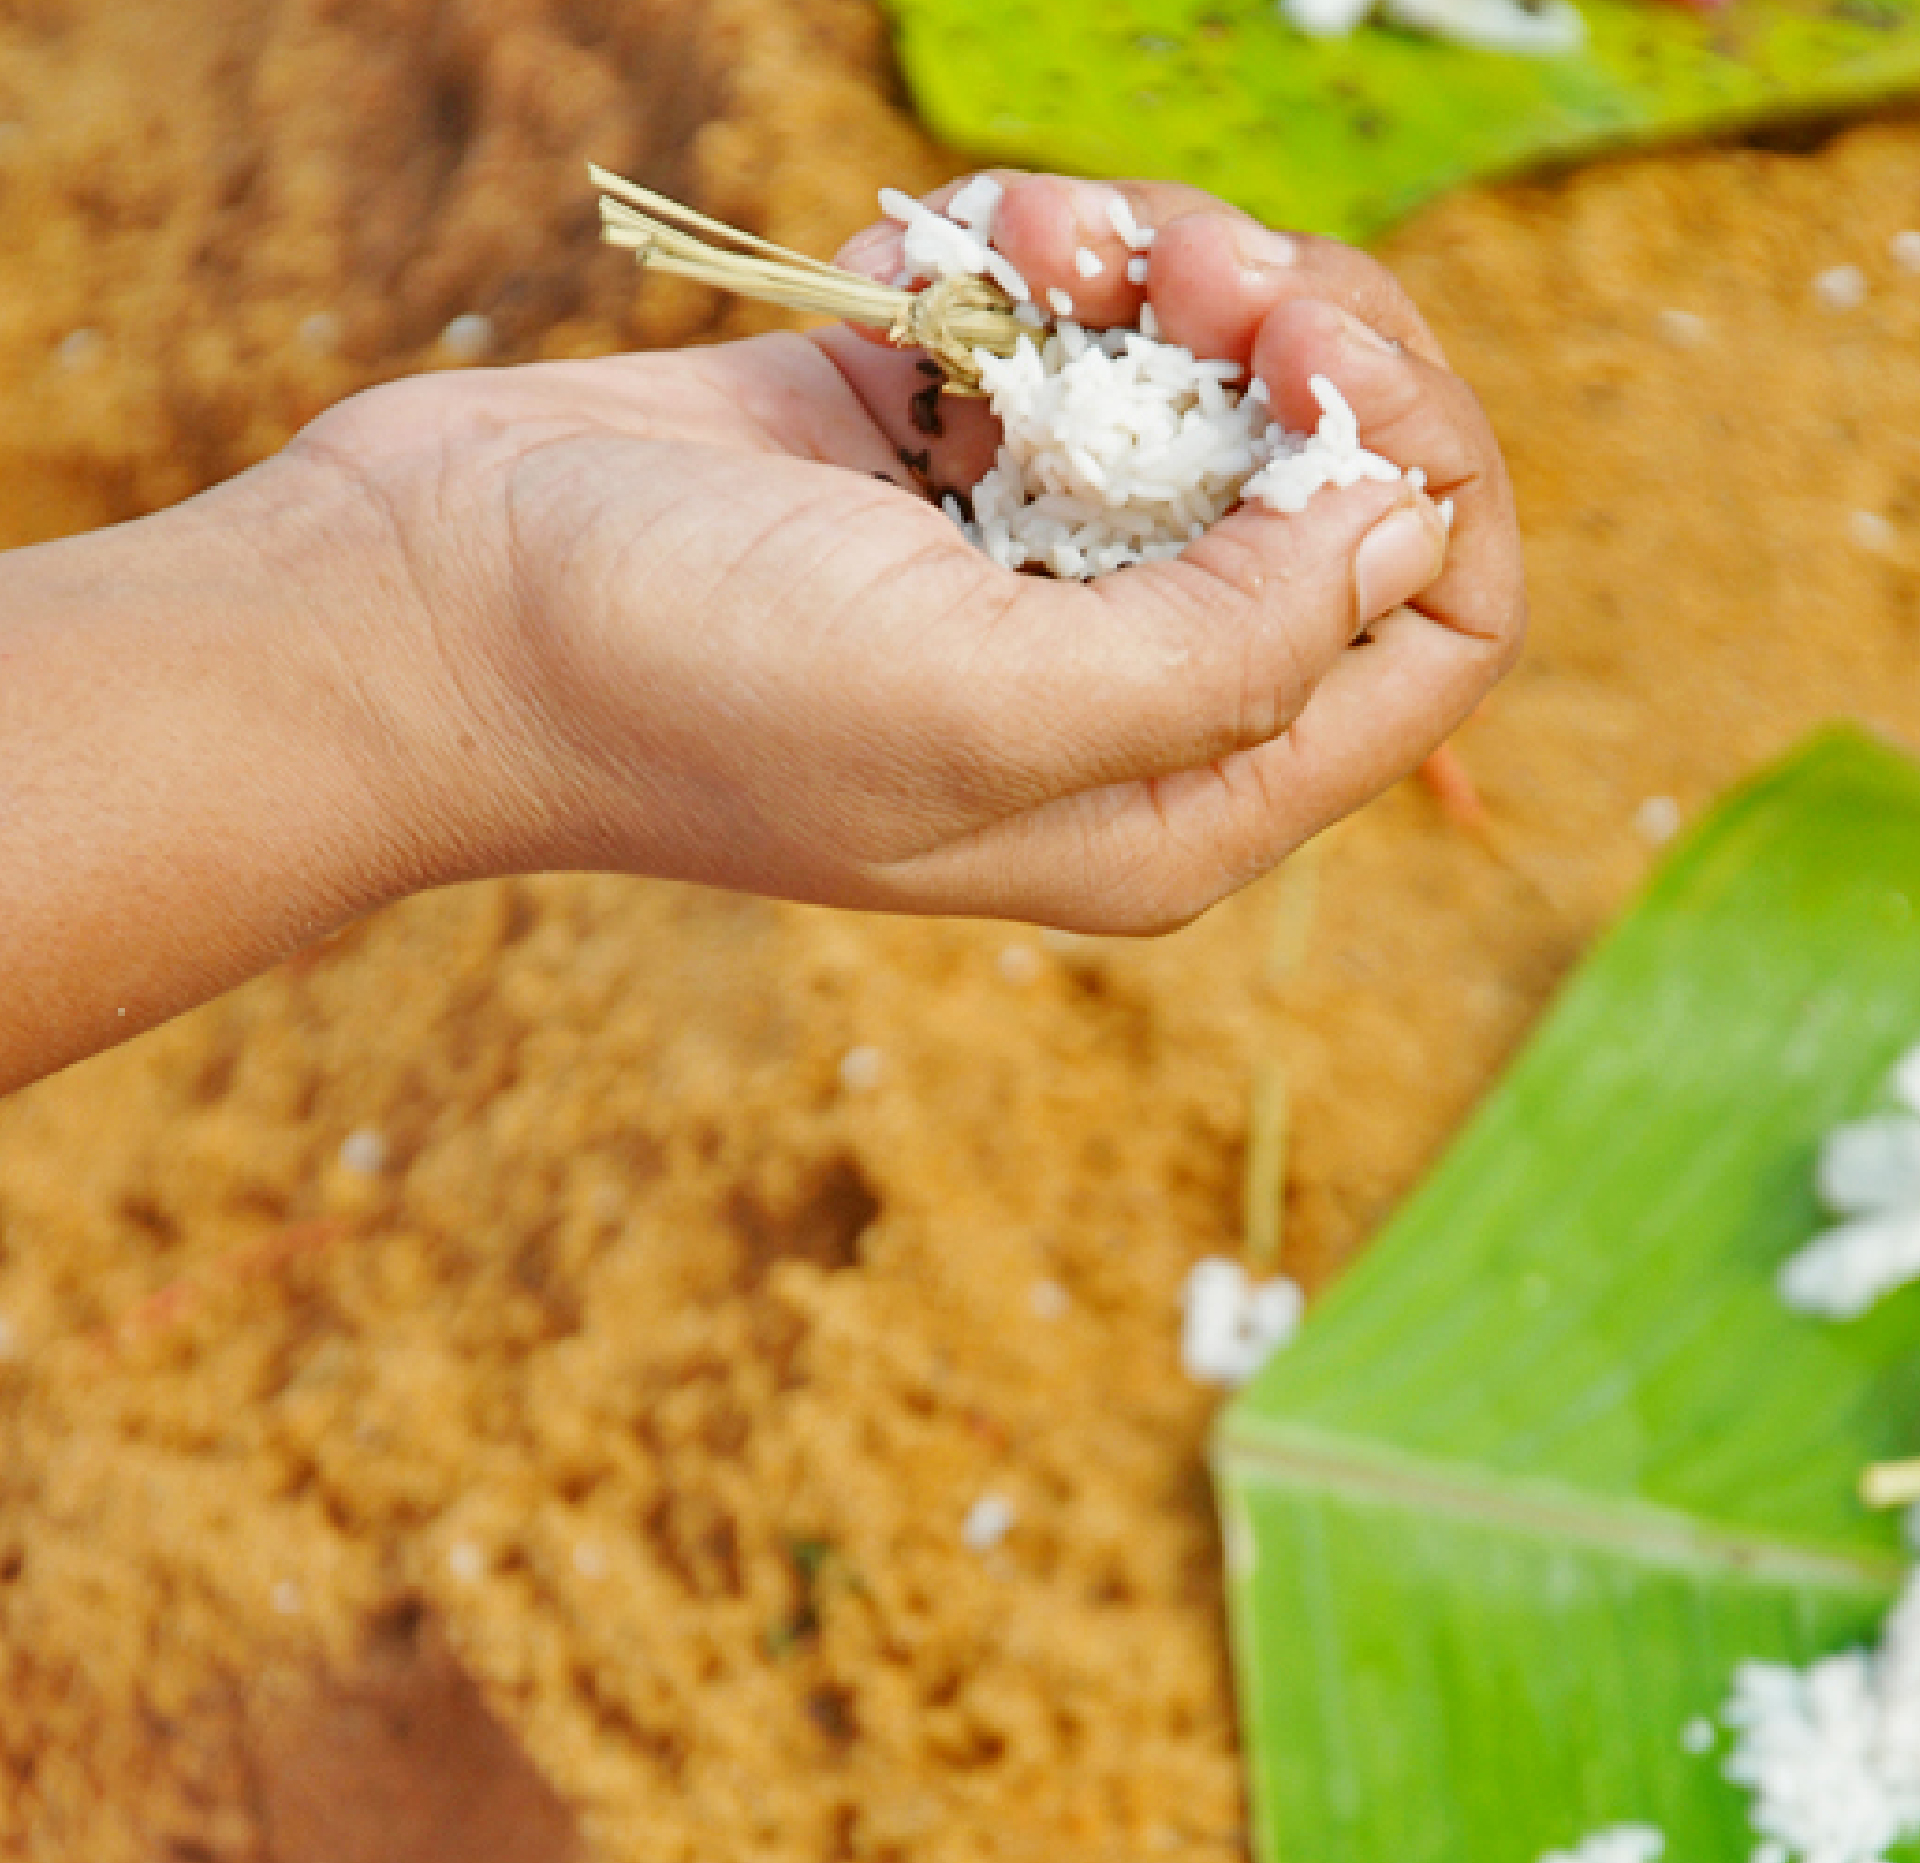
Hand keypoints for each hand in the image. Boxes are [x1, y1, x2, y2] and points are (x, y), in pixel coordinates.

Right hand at [301, 170, 1524, 932]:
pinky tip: (957, 261)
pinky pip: (1076, 326)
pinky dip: (1043, 258)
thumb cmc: (696, 690)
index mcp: (1175, 797)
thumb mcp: (990, 706)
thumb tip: (1403, 525)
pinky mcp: (944, 453)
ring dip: (1171, 271)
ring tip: (1056, 246)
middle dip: (1308, 346)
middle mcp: (1129, 691)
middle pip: (1347, 487)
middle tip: (1204, 272)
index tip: (1312, 374)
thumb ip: (1236, 648)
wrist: (442, 613)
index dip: (1427, 478)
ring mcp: (1037, 565)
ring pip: (1220, 382)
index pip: (1436, 638)